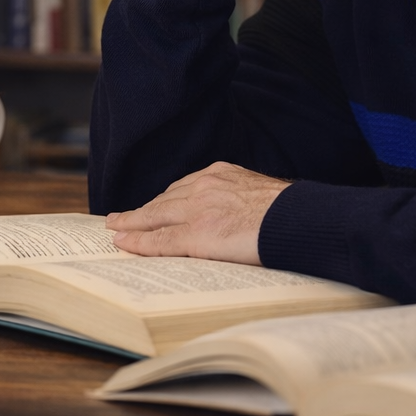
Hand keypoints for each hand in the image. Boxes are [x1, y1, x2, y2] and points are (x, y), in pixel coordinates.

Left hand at [105, 162, 290, 264]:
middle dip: (141, 210)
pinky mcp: (196, 234)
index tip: (152, 205)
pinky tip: (123, 242)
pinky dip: (137, 241)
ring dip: (131, 223)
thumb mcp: (261, 193)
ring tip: (115, 228)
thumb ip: (241, 198)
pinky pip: (159, 239)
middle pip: (163, 199)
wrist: (300, 221)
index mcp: (221, 173)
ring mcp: (198, 209)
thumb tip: (239, 215)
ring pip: (154, 216)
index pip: (184, 188)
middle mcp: (204, 185)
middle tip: (120, 217)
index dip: (164, 199)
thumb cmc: (291, 214)